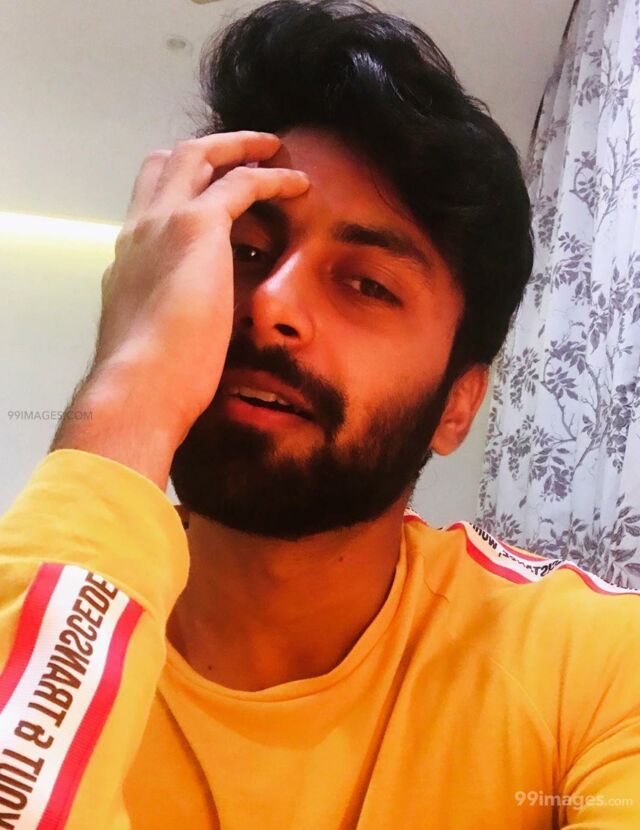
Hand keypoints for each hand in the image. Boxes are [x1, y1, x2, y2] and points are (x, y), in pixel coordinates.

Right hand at [92, 131, 308, 441]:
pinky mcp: (196, 226)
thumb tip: (185, 338)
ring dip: (238, 146)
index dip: (180, 191)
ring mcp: (163, 222)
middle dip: (206, 151)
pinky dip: (272, 176)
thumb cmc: (150, 382)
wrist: (138, 385)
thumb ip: (165, 323)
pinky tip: (300, 184)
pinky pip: (242, 181)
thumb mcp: (152, 342)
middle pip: (166, 164)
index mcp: (129, 261)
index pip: (149, 206)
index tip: (209, 194)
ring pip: (198, 155)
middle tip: (241, 153)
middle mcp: (139, 232)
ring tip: (272, 149)